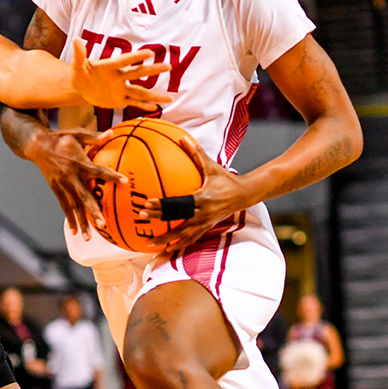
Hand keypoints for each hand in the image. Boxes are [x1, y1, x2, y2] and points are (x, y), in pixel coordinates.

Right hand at [27, 123, 126, 234]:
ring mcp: (62, 184)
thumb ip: (95, 137)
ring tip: (88, 237)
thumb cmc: (61, 137)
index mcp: (79, 162)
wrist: (37, 145)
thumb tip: (112, 133)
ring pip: (73, 206)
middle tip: (103, 224)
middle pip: (84, 196)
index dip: (111, 176)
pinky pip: (64, 206)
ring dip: (81, 221)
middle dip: (93, 211)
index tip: (125, 182)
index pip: (99, 171)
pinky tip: (75, 231)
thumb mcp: (77, 133)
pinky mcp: (55, 189)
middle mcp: (71, 176)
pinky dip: (70, 219)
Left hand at [71, 37, 171, 110]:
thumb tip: (76, 40)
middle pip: (138, 73)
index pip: (124, 61)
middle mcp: (119, 76)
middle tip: (168, 67)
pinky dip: (144, 106)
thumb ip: (79, 55)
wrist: (81, 87)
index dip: (136, 57)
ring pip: (140, 91)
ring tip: (170, 97)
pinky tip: (156, 108)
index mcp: (110, 66)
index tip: (150, 53)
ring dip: (154, 94)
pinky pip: (133, 103)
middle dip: (153, 70)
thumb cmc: (80, 74)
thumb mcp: (77, 65)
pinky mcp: (120, 100)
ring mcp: (122, 89)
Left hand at [138, 137, 245, 251]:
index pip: (179, 204)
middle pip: (178, 223)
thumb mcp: (212, 166)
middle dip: (160, 223)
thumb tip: (182, 138)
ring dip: (167, 242)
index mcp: (202, 199)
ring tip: (151, 246)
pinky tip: (166, 250)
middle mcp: (202, 214)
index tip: (148, 204)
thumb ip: (196, 153)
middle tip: (143, 222)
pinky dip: (178, 245)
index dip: (163, 205)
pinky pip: (190, 239)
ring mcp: (204, 224)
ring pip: (183, 236)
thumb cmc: (226, 179)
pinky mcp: (206, 229)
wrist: (244, 195)